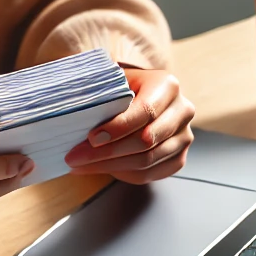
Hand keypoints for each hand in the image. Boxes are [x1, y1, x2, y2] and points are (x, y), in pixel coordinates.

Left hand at [64, 69, 194, 183]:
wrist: (142, 97)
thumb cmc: (123, 89)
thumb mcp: (114, 81)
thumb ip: (100, 92)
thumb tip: (71, 111)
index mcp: (167, 86)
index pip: (145, 112)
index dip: (117, 128)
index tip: (91, 138)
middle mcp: (182, 111)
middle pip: (146, 141)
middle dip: (107, 152)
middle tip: (75, 157)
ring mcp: (184, 137)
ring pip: (146, 161)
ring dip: (109, 166)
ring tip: (81, 165)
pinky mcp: (178, 158)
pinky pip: (150, 174)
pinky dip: (123, 174)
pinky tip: (101, 168)